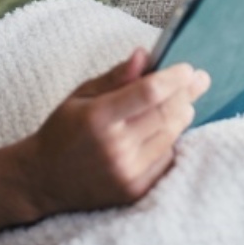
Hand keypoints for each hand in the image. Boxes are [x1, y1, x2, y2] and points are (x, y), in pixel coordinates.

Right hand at [17, 48, 209, 218]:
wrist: (43, 179)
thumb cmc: (63, 129)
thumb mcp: (82, 94)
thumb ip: (116, 76)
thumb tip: (145, 54)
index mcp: (98, 117)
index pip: (148, 93)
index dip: (173, 79)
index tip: (188, 68)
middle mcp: (114, 147)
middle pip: (165, 114)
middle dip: (186, 94)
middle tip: (200, 79)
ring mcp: (126, 173)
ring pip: (170, 136)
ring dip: (182, 115)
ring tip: (186, 101)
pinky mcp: (134, 191)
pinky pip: (165, 159)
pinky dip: (170, 140)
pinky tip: (168, 128)